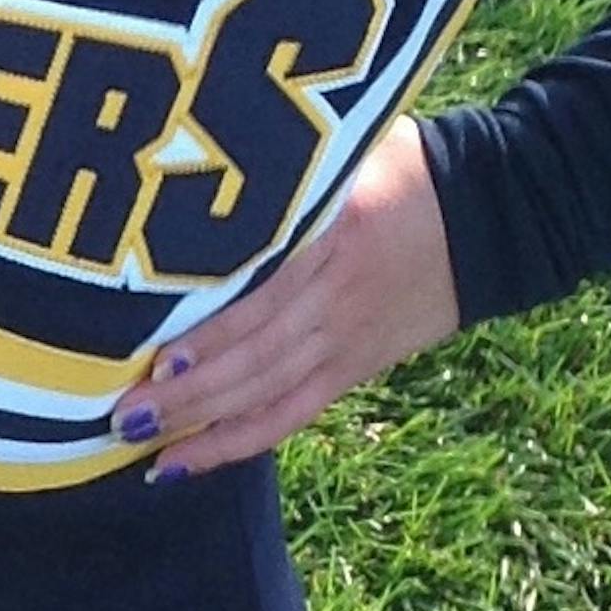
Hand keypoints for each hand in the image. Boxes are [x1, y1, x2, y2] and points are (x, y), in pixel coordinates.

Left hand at [111, 112, 459, 481]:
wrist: (488, 215)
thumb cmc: (402, 168)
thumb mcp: (351, 149)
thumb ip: (287, 169)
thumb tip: (198, 158)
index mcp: (336, 235)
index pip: (268, 294)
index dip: (217, 332)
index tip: (158, 352)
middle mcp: (336, 298)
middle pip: (256, 355)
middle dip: (189, 390)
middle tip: (123, 411)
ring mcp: (345, 340)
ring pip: (266, 391)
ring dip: (202, 421)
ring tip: (140, 438)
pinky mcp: (352, 367)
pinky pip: (291, 413)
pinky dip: (238, 441)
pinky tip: (186, 460)